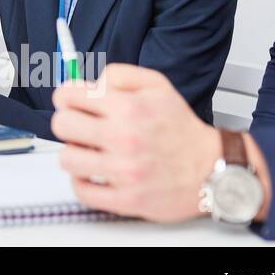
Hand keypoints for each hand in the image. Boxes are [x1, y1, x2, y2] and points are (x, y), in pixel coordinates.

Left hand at [50, 64, 225, 221]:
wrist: (212, 168)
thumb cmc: (181, 128)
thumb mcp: (156, 84)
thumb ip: (118, 75)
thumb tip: (90, 84)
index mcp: (128, 107)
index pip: (68, 96)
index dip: (65, 97)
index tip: (69, 103)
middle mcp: (124, 138)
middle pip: (62, 125)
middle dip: (67, 123)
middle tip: (80, 128)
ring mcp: (123, 171)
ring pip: (67, 159)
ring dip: (75, 154)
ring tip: (90, 152)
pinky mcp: (126, 199)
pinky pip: (82, 191)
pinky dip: (83, 182)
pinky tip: (95, 174)